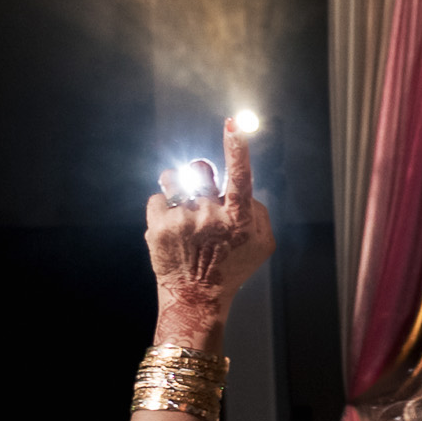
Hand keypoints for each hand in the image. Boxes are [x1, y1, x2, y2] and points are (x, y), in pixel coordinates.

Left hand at [145, 117, 274, 347]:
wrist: (197, 296)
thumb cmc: (232, 267)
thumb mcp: (263, 245)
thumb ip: (258, 211)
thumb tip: (245, 187)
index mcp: (239, 219)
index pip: (240, 176)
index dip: (238, 148)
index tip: (235, 123)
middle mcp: (211, 215)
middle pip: (200, 169)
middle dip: (199, 175)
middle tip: (200, 193)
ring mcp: (183, 219)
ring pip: (174, 178)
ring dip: (178, 187)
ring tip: (183, 210)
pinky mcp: (158, 224)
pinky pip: (158, 198)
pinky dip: (164, 209)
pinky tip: (173, 230)